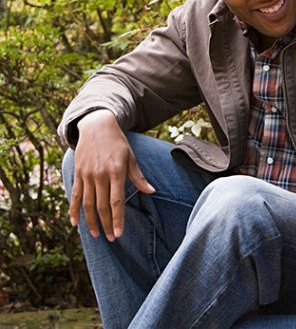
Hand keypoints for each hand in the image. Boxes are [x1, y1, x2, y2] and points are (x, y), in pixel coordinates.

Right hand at [69, 109, 154, 240]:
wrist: (97, 126)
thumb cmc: (118, 142)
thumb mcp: (131, 157)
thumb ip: (138, 176)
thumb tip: (152, 190)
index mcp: (116, 171)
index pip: (116, 201)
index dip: (117, 219)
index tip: (118, 234)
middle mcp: (100, 175)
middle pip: (101, 206)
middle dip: (106, 224)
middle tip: (110, 239)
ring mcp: (87, 175)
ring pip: (87, 204)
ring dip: (90, 222)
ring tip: (95, 235)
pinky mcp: (78, 174)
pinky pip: (74, 195)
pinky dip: (73, 210)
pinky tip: (75, 224)